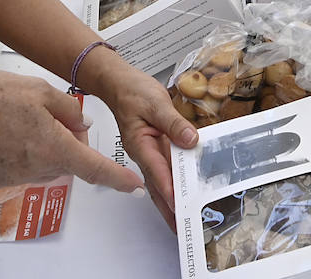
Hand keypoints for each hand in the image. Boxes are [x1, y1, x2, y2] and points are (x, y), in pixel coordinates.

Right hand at [0, 70, 143, 191]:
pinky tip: (5, 131)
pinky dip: (21, 151)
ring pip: (46, 162)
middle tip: (50, 114)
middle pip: (68, 159)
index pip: (95, 168)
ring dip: (44, 145)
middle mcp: (38, 167)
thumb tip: (80, 123)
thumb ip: (67, 109)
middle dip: (68, 140)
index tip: (133, 186)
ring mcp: (17, 176)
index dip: (118, 178)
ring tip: (21, 118)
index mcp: (54, 145)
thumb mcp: (39, 89)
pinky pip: (22, 166)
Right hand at [97, 64, 197, 227]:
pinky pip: (165, 170)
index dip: (168, 188)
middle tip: (182, 227)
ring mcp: (148, 153)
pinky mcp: (154, 149)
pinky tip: (182, 194)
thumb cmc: (132, 91)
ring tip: (182, 222)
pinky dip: (173, 184)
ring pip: (160, 181)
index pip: (156, 170)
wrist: (119, 83)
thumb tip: (191, 140)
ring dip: (170, 202)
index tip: (179, 204)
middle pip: (156, 186)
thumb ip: (174, 123)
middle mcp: (142, 153)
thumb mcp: (156, 103)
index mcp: (139, 144)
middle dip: (168, 208)